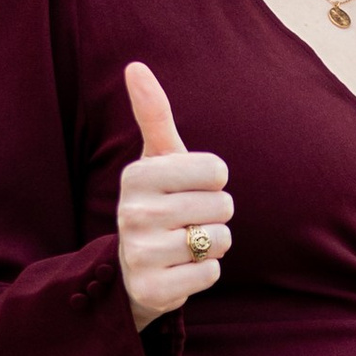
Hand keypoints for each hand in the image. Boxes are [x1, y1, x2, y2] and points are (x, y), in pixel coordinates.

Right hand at [118, 62, 232, 328]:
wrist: (133, 269)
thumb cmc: (158, 202)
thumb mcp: (157, 159)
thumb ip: (153, 114)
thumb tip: (135, 66)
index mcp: (138, 175)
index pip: (216, 170)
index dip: (213, 182)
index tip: (188, 189)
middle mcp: (133, 213)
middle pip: (222, 206)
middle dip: (215, 215)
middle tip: (188, 220)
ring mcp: (139, 253)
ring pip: (219, 240)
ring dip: (213, 245)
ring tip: (185, 244)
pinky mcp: (151, 289)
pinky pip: (210, 273)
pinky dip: (205, 273)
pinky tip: (181, 269)